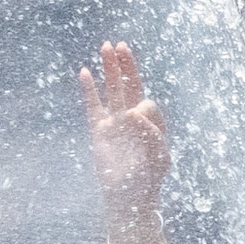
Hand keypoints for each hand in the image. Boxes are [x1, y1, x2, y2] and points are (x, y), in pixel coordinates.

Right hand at [80, 39, 172, 229]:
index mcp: (151, 124)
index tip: (140, 127)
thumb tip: (130, 112)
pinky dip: (89, 89)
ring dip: (109, 68)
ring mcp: (114, 123)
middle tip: (121, 45)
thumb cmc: (148, 179)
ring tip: (106, 46)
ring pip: (111, 90)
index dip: (144, 112)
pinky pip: (93, 106)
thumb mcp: (159, 155)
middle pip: (129, 86)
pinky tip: (85, 71)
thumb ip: (151, 133)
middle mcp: (132, 120)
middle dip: (126, 65)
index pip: (147, 104)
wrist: (129, 198)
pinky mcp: (98, 131)